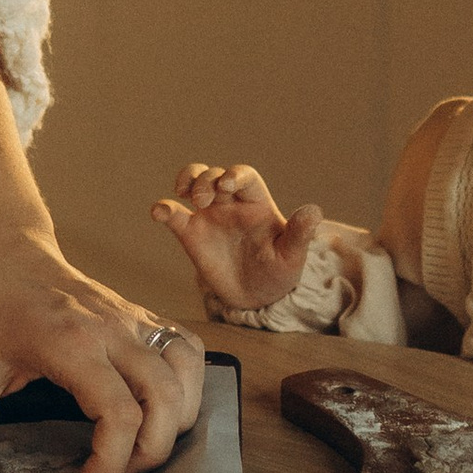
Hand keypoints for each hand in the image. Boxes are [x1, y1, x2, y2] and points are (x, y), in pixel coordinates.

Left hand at [0, 224, 202, 472]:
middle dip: (149, 455)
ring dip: (176, 423)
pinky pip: (188, 352)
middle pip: (165, 402)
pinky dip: (189, 386)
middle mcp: (114, 330)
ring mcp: (135, 320)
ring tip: (140, 450)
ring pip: (188, 376)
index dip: (108, 464)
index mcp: (71, 344)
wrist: (5, 254)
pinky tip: (162, 409)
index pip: (119, 415)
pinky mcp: (144, 318)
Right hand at [150, 161, 321, 314]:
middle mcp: (231, 203)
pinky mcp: (191, 234)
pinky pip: (173, 215)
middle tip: (203, 199)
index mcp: (256, 203)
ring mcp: (209, 216)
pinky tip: (158, 212)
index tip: (227, 185)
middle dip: (206, 179)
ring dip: (187, 181)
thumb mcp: (291, 256)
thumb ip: (299, 234)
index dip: (234, 174)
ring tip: (185, 196)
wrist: (255, 298)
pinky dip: (163, 209)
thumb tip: (314, 212)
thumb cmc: (278, 272)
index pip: (244, 176)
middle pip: (214, 174)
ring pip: (193, 183)